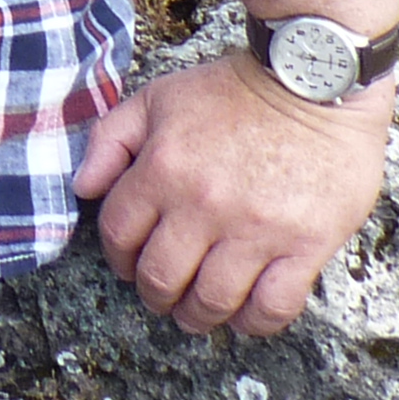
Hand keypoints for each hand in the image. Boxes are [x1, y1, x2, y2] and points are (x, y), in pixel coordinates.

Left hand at [72, 50, 390, 336]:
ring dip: (197, 316)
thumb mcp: (157, 98)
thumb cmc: (235, 89)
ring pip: (213, 299)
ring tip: (197, 314)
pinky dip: (255, 321)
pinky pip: (273, 306)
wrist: (314, 78)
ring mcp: (256, 229)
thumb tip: (83, 187)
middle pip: (162, 276)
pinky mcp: (305, 245)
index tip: (127, 265)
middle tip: (162, 297)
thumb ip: (110, 140)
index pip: (120, 233)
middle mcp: (204, 205)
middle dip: (154, 294)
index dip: (118, 257)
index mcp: (163, 169)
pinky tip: (247, 315)